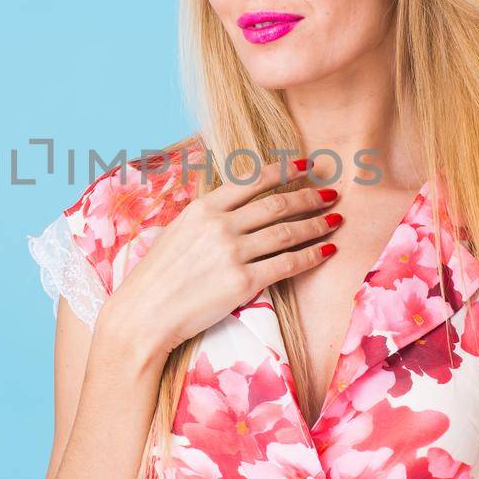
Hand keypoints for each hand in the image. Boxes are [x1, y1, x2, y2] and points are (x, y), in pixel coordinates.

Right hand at [98, 157, 343, 359]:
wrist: (144, 313)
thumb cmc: (157, 277)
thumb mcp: (177, 232)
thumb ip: (206, 218)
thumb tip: (233, 209)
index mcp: (203, 208)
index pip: (252, 180)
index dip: (283, 170)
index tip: (305, 164)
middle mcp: (220, 225)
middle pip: (276, 204)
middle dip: (309, 196)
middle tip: (331, 193)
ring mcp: (232, 253)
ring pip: (286, 232)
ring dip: (315, 224)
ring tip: (335, 220)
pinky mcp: (242, 282)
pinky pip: (287, 263)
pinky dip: (311, 255)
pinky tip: (326, 251)